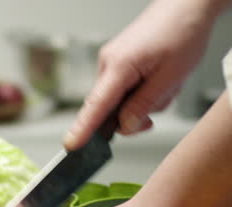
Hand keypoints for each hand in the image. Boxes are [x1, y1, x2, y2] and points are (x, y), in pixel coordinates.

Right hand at [63, 0, 215, 149]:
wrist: (185, 8)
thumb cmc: (181, 33)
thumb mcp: (170, 77)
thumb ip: (144, 104)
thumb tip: (125, 126)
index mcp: (119, 66)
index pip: (96, 105)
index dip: (83, 127)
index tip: (71, 144)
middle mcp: (108, 64)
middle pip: (108, 108)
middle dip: (133, 114)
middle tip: (156, 110)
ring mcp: (111, 62)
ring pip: (119, 100)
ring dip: (142, 100)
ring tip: (164, 83)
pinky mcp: (118, 63)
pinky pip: (123, 89)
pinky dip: (141, 91)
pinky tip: (157, 79)